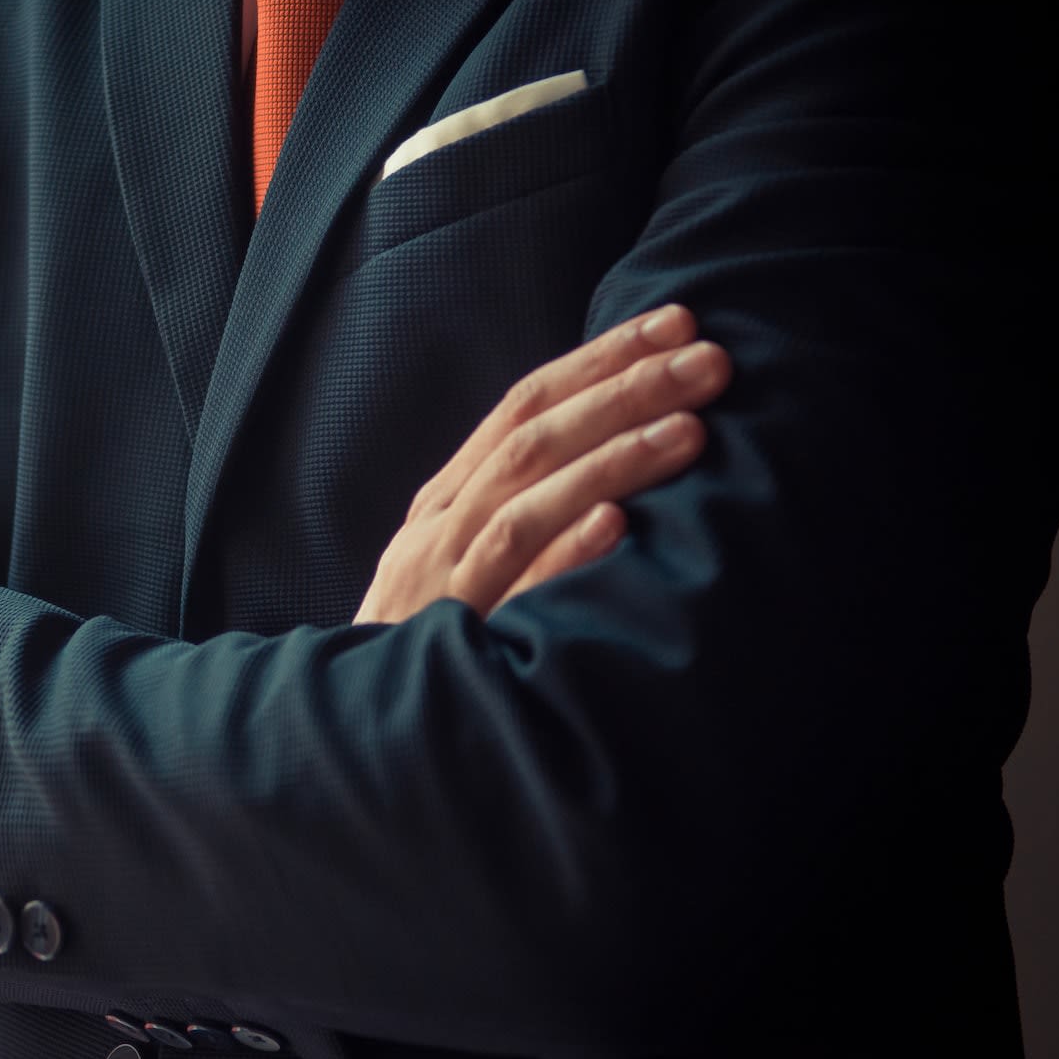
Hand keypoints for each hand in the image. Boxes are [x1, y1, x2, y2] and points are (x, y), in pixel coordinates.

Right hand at [355, 303, 730, 623]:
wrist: (352, 734)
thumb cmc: (430, 649)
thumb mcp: (463, 569)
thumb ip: (520, 517)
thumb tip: (617, 468)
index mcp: (446, 502)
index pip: (522, 406)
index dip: (599, 360)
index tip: (674, 324)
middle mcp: (440, 528)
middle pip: (532, 436)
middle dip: (622, 388)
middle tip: (706, 358)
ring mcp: (442, 582)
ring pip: (526, 500)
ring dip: (610, 458)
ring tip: (691, 429)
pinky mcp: (450, 642)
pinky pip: (507, 587)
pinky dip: (560, 551)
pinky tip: (617, 525)